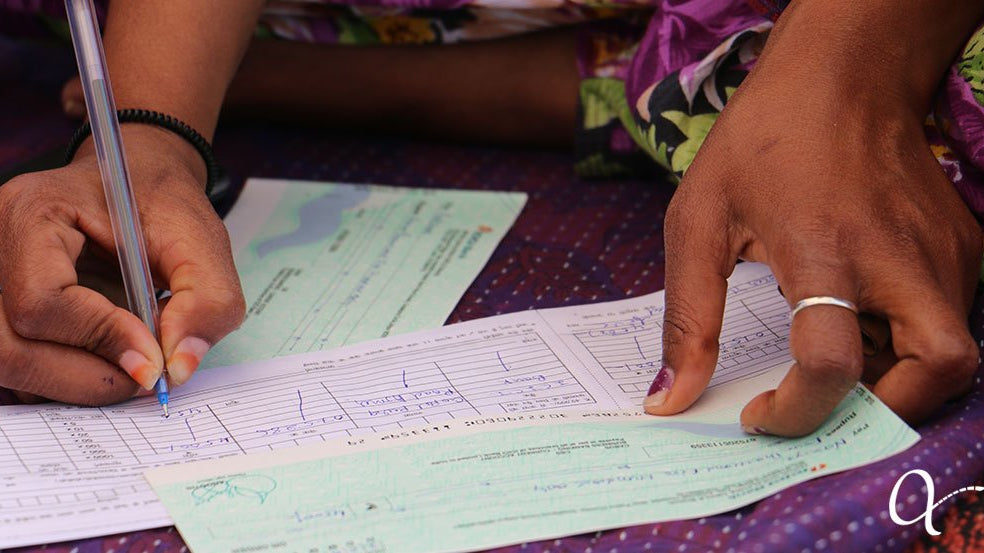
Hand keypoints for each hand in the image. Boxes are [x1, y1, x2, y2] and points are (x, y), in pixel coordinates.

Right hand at [0, 125, 244, 404]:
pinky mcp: (0, 306)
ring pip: (7, 362)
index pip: (42, 301)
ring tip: (128, 367)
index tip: (154, 357)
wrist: (136, 183)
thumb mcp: (201, 241)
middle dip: (85, 377)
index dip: (101, 339)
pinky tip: (103, 363)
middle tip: (145, 376)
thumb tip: (177, 368)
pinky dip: (60, 380)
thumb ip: (205, 301)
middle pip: (9, 345)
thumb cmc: (161, 204)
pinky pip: (15, 365)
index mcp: (33, 211)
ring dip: (73, 384)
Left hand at [644, 37, 981, 435]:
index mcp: (823, 249)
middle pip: (939, 371)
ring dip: (894, 376)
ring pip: (951, 352)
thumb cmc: (760, 144)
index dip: (797, 410)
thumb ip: (687, 317)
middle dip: (883, 410)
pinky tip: (859, 311)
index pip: (832, 362)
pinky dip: (908, 340)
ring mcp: (944, 249)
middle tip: (822, 402)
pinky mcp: (964, 244)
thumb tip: (671, 398)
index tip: (760, 414)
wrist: (841, 76)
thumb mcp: (698, 222)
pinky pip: (950, 318)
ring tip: (832, 344)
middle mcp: (899, 255)